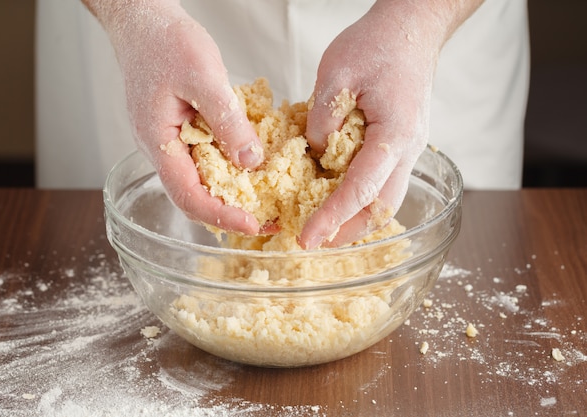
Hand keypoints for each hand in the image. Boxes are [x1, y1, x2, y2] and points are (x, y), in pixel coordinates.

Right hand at [85, 0, 263, 233]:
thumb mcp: (203, 77)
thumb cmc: (165, 42)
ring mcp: (171, 142)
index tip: (253, 224)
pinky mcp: (182, 131)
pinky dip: (229, 169)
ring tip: (265, 201)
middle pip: (194, 197)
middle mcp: (162, 150)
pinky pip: (205, 159)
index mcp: (159, 143)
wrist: (144, 21)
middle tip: (268, 219)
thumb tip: (250, 162)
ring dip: (231, 194)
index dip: (220, 215)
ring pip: (200, 180)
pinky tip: (251, 167)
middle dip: (230, 213)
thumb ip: (227, 121)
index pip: (187, 196)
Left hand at [298, 0, 480, 248]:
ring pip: (387, 200)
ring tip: (325, 226)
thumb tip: (314, 154)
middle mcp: (408, 150)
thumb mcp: (335, 74)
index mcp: (394, 135)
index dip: (332, 218)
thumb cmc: (377, 44)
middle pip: (383, 208)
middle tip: (316, 241)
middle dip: (349, 232)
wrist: (411, 29)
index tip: (307, 239)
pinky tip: (339, 197)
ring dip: (357, 219)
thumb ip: (322, 120)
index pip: (361, 190)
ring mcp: (409, 149)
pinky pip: (385, 182)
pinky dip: (362, 199)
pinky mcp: (402, 145)